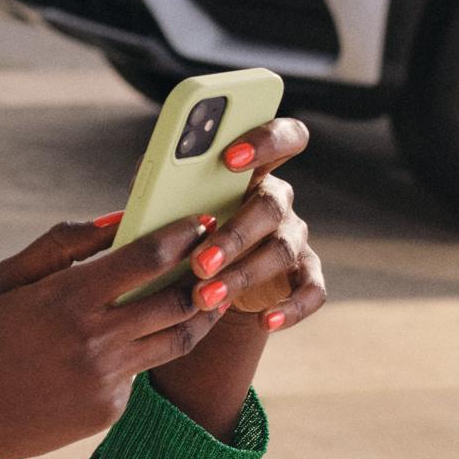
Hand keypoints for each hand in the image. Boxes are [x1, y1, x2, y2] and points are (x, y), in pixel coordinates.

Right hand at [0, 212, 235, 458]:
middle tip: (217, 256)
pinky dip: (139, 354)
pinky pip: (139, 373)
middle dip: (205, 273)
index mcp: (67, 298)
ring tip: (204, 294)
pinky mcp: (109, 411)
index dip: (182, 235)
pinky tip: (126, 346)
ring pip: (176, 340)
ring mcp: (106, 380)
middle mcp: (95, 340)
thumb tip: (115, 219)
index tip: (199, 222)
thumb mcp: (6, 280)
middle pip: (179, 299)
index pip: (148, 257)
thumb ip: (61, 244)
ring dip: (197, 314)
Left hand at [143, 116, 326, 438]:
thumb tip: (146, 184)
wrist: (196, 281)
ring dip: (243, 274)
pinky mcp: (304, 275)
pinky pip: (312, 290)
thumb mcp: (165, 205)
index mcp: (251, 169)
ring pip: (282, 250)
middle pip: (271, 205)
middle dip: (234, 233)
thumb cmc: (177, 230)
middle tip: (200, 262)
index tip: (230, 157)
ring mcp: (293, 237)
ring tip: (204, 296)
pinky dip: (291, 308)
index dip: (265, 141)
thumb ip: (162, 186)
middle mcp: (277, 199)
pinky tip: (265, 321)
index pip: (283, 137)